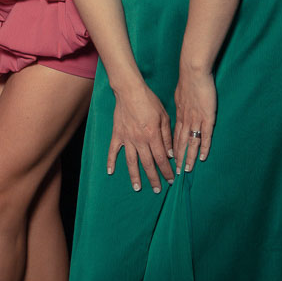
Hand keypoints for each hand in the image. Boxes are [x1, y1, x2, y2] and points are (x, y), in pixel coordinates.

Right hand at [107, 76, 173, 192]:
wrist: (130, 91)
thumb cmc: (150, 101)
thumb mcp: (164, 117)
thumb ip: (167, 137)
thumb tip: (171, 154)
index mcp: (153, 136)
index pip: (162, 159)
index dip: (167, 171)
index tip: (171, 180)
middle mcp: (140, 140)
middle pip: (147, 164)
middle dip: (154, 178)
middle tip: (157, 189)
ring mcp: (127, 139)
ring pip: (131, 162)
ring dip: (134, 176)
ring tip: (137, 188)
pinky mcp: (117, 135)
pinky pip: (113, 150)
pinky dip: (111, 161)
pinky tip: (110, 172)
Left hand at [172, 70, 216, 173]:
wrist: (193, 73)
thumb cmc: (188, 82)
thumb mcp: (180, 96)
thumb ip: (181, 105)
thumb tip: (180, 109)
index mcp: (180, 115)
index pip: (175, 136)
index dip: (174, 148)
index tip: (171, 159)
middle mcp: (186, 120)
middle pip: (181, 143)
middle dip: (178, 158)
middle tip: (176, 172)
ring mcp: (196, 120)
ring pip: (191, 142)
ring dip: (189, 156)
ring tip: (187, 170)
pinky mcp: (207, 117)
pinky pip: (205, 136)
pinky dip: (204, 147)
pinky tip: (203, 157)